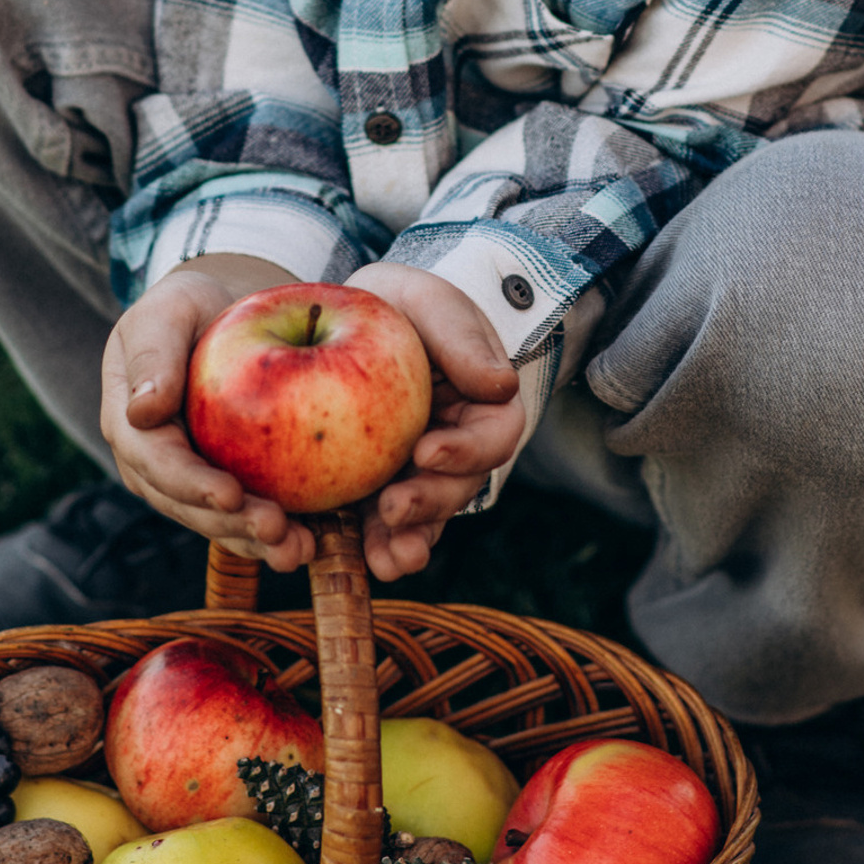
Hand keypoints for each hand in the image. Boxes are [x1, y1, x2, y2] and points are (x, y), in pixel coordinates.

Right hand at [99, 254, 316, 571]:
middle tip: (278, 532)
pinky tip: (319, 539)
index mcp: (132, 429)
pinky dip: (283, 529)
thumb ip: (154, 354)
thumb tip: (141, 410)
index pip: (157, 465)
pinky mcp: (231, 485)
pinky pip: (252, 514)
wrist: (222, 315)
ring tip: (301, 550)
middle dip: (232, 527)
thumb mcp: (168, 313)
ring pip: (221, 523)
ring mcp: (193, 482)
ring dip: (258, 543)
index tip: (230, 496)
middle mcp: (157, 467)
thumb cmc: (191, 309)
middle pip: (191, 508)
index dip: (191, 486)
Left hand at [346, 263, 522, 583]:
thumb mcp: (433, 304)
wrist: (361, 316)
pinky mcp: (380, 487)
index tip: (427, 450)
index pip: (493, 436)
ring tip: (385, 557)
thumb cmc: (405, 303)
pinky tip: (363, 559)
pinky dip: (375, 543)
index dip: (467, 451)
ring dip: (408, 538)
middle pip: (458, 487)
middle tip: (393, 506)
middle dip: (429, 503)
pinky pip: (383, 522)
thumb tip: (502, 385)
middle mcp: (459, 447)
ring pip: (425, 516)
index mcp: (485, 406)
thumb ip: (462, 339)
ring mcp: (420, 473)